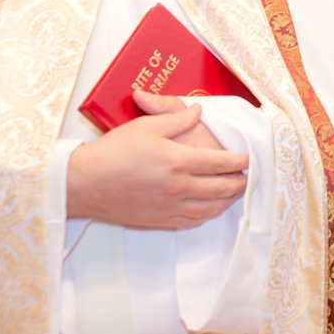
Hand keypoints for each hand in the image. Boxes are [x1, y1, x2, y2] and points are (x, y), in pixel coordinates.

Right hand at [67, 90, 248, 228]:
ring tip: (234, 193)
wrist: (85, 183)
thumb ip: (177, 118)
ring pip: (210, 209)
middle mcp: (179, 188)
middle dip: (239, 183)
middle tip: (248, 177)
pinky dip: (207, 216)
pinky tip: (210, 210)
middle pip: (221, 189)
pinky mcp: (159, 221)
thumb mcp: (147, 126)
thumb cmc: (114, 152)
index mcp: (179, 162)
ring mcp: (170, 207)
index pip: (221, 163)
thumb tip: (199, 111)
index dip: (238, 161)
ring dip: (227, 201)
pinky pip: (192, 222)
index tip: (248, 159)